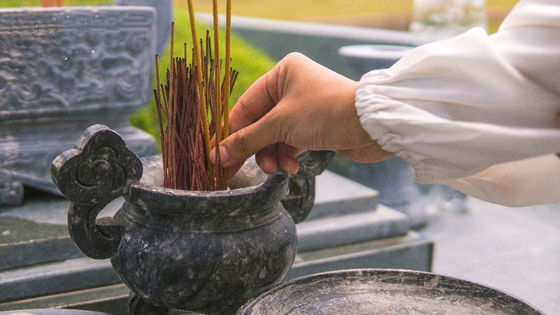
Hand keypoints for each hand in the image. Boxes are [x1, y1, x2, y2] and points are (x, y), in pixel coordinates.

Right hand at [210, 53, 392, 175]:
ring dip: (272, 155)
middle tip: (238, 171)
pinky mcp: (314, 126)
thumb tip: (217, 156)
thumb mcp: (281, 125)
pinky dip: (288, 156)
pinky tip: (292, 167)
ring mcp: (303, 108)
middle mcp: (291, 87)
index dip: (230, 133)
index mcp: (281, 74)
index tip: (217, 157)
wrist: (373, 126)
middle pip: (259, 123)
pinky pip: (291, 143)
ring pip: (274, 136)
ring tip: (276, 168)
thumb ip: (247, 140)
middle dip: (254, 148)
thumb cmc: (326, 113)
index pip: (245, 106)